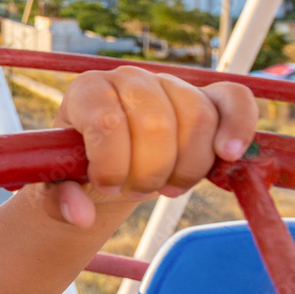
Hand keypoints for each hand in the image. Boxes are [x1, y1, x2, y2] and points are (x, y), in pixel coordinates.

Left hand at [45, 66, 257, 227]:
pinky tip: (227, 155)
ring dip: (186, 165)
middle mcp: (128, 78)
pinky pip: (233, 100)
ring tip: (167, 186)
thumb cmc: (80, 171)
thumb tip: (80, 215)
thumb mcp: (57, 187)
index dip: (111, 164)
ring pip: (196, 116)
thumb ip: (60, 201)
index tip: (104, 185)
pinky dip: (237, 126)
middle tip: (137, 190)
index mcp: (88, 91)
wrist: (108, 165)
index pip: (108, 122)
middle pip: (156, 122)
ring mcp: (169, 84)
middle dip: (149, 170)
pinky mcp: (205, 98)